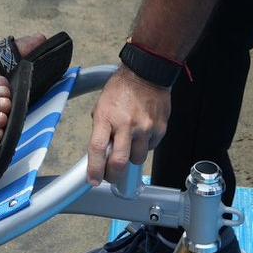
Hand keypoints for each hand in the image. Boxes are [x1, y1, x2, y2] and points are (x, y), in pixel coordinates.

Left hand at [86, 70, 171, 185]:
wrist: (147, 74)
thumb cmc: (122, 88)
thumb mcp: (102, 106)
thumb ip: (101, 129)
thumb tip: (101, 151)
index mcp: (107, 117)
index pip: (97, 149)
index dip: (94, 169)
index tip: (93, 179)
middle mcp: (126, 124)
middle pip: (119, 162)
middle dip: (113, 175)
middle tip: (111, 175)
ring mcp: (145, 128)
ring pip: (137, 159)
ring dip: (131, 158)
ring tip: (129, 144)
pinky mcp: (159, 129)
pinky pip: (151, 148)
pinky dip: (144, 146)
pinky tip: (142, 134)